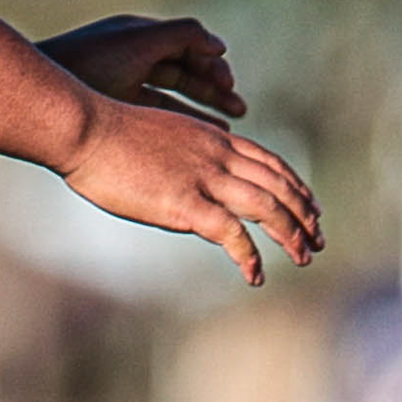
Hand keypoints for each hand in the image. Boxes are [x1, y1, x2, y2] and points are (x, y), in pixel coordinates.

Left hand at [39, 14, 243, 117]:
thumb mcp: (142, 43)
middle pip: (185, 68)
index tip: (228, 84)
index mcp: (139, 35)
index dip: (213, 61)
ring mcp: (125, 81)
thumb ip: (186, 36)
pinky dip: (184, 120)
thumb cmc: (89, 64)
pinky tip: (202, 136)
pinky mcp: (116, 105)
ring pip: (176, 93)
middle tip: (239, 109)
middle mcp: (134, 56)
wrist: (40, 96)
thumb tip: (220, 46)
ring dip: (205, 108)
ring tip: (229, 126)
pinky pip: (160, 110)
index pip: (188, 42)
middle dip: (215, 88)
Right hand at [59, 95, 321, 285]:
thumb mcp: (165, 135)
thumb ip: (191, 153)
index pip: (271, 163)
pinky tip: (255, 274)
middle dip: (305, 215)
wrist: (83, 127)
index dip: (296, 187)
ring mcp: (204, 178)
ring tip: (304, 258)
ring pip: (267, 206)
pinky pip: (231, 233)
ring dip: (291, 235)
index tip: (312, 207)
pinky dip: (249, 256)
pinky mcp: (184, 202)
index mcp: (214, 138)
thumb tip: (200, 177)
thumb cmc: (109, 133)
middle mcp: (218, 155)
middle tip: (318, 240)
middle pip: (279, 185)